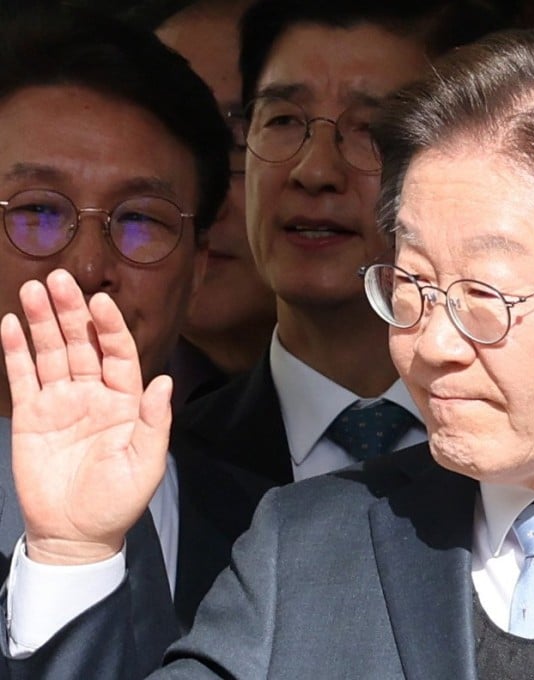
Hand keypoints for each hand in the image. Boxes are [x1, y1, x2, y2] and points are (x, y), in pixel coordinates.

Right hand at [0, 269, 170, 564]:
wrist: (75, 534)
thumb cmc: (118, 501)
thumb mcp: (145, 464)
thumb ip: (154, 422)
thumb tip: (163, 382)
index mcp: (125, 401)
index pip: (119, 354)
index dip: (110, 327)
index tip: (99, 301)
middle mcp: (93, 394)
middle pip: (81, 344)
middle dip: (70, 311)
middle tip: (58, 278)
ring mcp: (60, 403)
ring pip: (51, 353)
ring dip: (41, 322)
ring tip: (31, 289)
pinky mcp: (31, 417)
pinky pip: (23, 378)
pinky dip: (15, 352)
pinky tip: (10, 325)